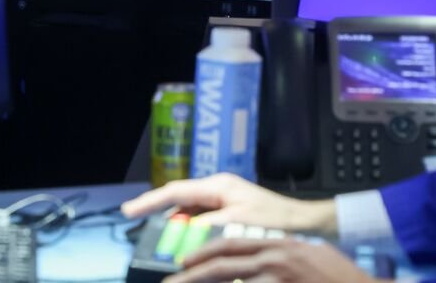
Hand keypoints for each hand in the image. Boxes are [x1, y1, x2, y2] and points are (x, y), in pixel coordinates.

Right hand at [121, 174, 336, 234]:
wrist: (305, 225)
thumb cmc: (276, 222)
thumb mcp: (238, 224)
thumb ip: (208, 228)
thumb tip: (183, 235)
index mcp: (218, 186)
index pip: (175, 191)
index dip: (150, 201)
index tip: (129, 211)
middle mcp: (219, 190)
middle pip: (180, 202)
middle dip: (161, 217)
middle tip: (144, 234)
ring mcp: (224, 201)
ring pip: (190, 215)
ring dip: (178, 229)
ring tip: (163, 246)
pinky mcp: (230, 214)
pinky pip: (203, 223)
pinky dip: (193, 235)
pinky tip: (188, 249)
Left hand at [167, 238, 387, 282]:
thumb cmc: (342, 277)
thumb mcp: (311, 254)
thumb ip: (284, 254)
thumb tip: (260, 260)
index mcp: (280, 244)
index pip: (233, 243)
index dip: (206, 252)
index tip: (186, 261)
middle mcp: (277, 259)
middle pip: (224, 265)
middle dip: (193, 275)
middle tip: (172, 281)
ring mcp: (279, 279)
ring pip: (233, 282)